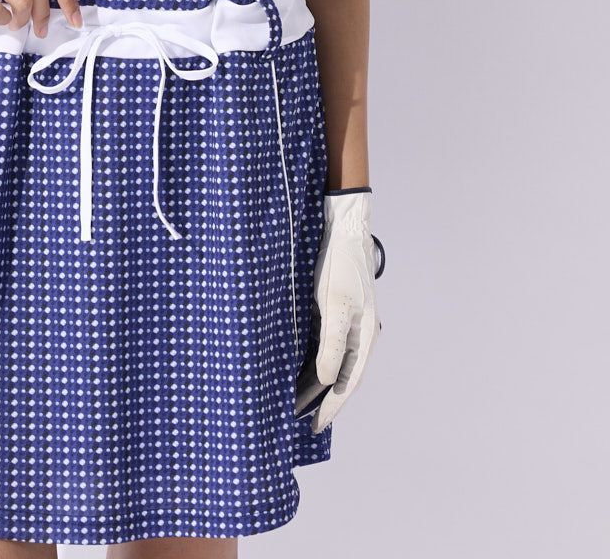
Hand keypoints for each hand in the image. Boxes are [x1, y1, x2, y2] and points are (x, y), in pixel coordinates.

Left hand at [295, 188, 382, 432]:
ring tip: (292, 399)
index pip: (347, 384)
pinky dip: (310, 360)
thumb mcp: (334, 306)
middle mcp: (358, 335)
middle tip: (297, 418)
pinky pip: (323, 345)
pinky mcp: (333, 312)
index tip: (315, 427)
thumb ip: (331, 345)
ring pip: (330, 362)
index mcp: (364, 338)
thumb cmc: (340, 267)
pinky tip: (294, 367)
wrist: (343, 230)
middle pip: (339, 377)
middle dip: (320, 399)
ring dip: (313, 381)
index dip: (332, 407)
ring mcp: (347, 324)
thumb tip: (324, 380)